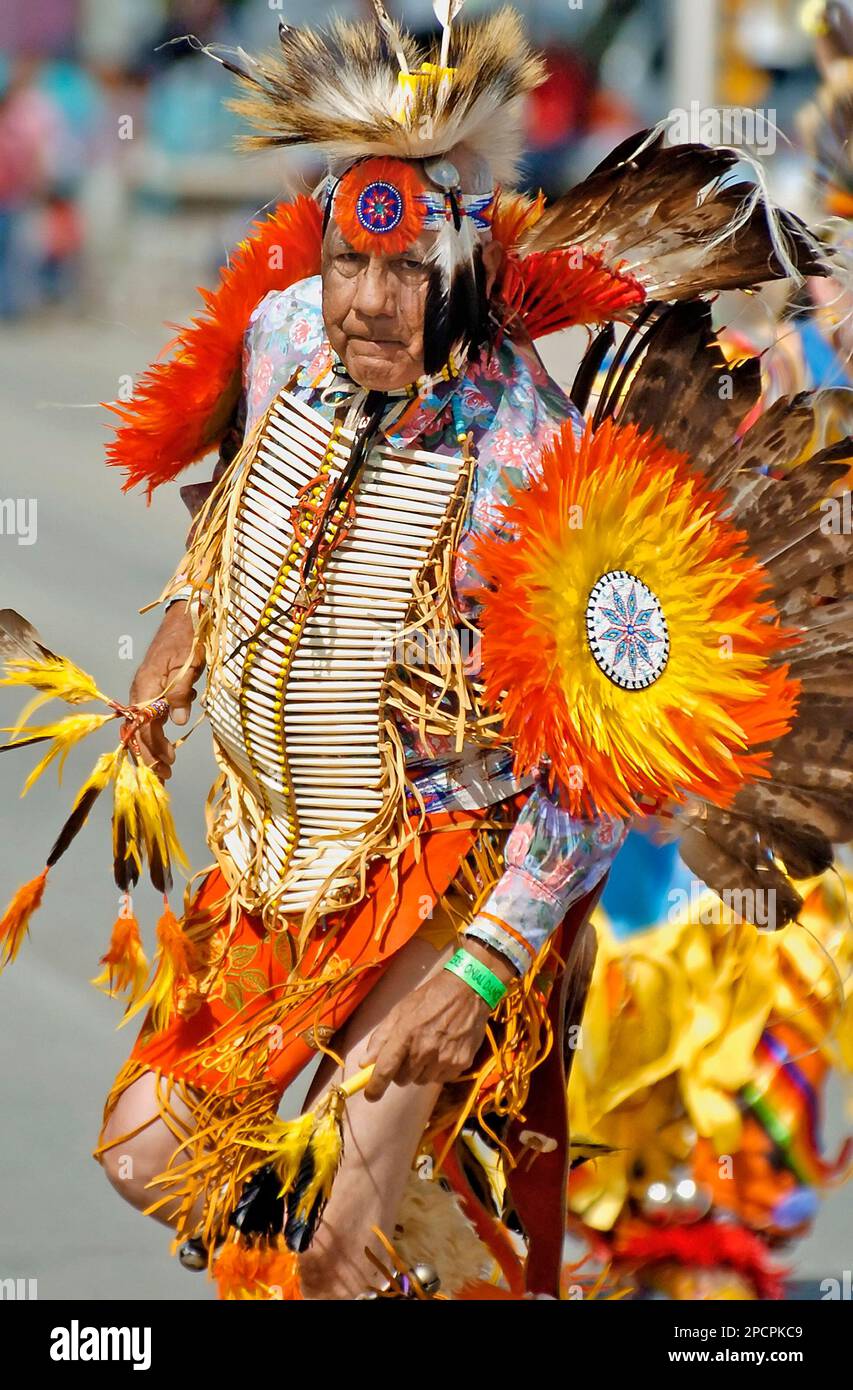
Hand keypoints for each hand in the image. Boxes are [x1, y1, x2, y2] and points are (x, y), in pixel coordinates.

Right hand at [129, 602, 204, 781]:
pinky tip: (169, 739)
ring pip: (143, 724)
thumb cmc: (188, 638)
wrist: (183, 617)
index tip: (166, 766)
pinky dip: (157, 730)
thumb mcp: (191, 664)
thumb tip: (177, 722)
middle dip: (151, 755)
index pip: (144, 726)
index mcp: (147, 685)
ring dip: (154, 746)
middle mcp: (141, 690)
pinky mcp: (152, 687)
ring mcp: (145, 689)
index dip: (153, 749)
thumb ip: (182, 692)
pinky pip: (149, 714)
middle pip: (140, 730)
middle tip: (167, 775)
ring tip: (168, 763)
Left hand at [359, 967, 491, 1100]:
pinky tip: (443, 1050)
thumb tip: (365, 1063)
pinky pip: (441, 1078)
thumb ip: (381, 1037)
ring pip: (422, 1081)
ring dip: (420, 1070)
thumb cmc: (430, 998)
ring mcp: (444, 1058)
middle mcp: (425, 1050)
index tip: (370, 1095)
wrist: (468, 990)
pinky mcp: (461, 1063)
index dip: (375, 1087)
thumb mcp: (400, 1010)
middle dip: (400, 1071)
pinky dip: (438, 1070)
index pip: (386, 1070)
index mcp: (406, 1033)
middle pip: (403, 1080)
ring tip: (428, 1048)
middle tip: (408, 1053)